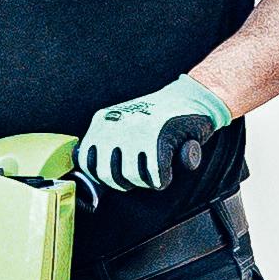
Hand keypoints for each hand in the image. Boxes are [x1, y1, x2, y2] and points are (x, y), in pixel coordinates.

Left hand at [79, 75, 232, 192]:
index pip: (86, 162)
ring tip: (154, 172)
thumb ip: (106, 144)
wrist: (192, 96)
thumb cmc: (157, 116)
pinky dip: (162, 180)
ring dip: (145, 182)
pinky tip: (167, 173)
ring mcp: (136, 131)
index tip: (118, 175)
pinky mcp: (159, 139)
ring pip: (131, 177)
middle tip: (139, 176)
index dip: (103, 176)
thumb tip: (95, 180)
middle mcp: (115, 126)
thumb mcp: (122, 122)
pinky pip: (155, 176)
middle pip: (107, 175)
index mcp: (101, 121)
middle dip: (124, 183)